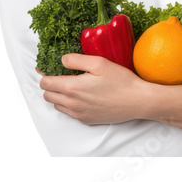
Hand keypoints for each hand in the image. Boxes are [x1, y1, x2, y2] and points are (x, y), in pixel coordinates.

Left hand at [36, 54, 153, 124]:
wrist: (137, 101)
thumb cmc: (121, 80)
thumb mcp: (99, 63)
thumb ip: (76, 60)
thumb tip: (61, 60)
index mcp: (72, 88)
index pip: (45, 83)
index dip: (44, 74)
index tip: (47, 68)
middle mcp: (72, 104)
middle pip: (47, 96)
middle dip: (50, 85)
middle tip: (60, 75)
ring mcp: (79, 114)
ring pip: (57, 105)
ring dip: (59, 95)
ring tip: (72, 84)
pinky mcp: (86, 120)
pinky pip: (69, 113)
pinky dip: (69, 104)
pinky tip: (82, 95)